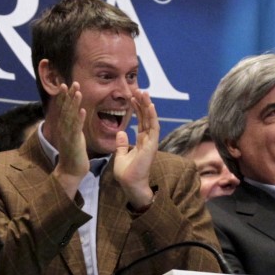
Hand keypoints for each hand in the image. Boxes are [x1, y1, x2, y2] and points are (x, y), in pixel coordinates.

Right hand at [52, 82, 88, 198]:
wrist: (70, 171)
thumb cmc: (74, 154)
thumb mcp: (73, 136)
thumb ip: (73, 125)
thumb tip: (76, 115)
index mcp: (63, 127)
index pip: (63, 108)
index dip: (64, 96)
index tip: (65, 84)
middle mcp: (63, 128)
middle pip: (65, 108)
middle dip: (68, 95)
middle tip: (71, 82)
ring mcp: (67, 134)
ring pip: (70, 115)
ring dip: (74, 103)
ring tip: (77, 91)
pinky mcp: (73, 142)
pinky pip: (76, 128)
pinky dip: (79, 118)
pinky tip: (82, 110)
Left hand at [113, 89, 158, 210]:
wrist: (129, 185)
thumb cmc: (126, 173)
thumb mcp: (120, 155)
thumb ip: (121, 144)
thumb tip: (120, 132)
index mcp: (141, 141)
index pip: (141, 121)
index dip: (138, 108)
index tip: (133, 97)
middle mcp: (147, 140)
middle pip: (147, 118)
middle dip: (143, 103)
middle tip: (139, 90)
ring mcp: (151, 142)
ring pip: (151, 120)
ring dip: (148, 106)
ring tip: (144, 93)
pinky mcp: (151, 146)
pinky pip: (153, 128)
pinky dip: (152, 117)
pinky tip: (150, 106)